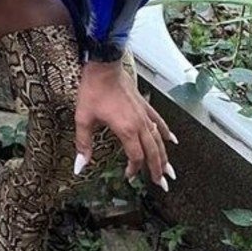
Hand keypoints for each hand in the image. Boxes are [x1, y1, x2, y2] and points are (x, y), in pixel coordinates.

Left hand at [74, 60, 177, 189]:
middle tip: (162, 184)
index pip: (136, 156)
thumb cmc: (93, 90)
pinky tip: (172, 139)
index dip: (134, 169)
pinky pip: (159, 121)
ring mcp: (144, 114)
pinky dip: (166, 132)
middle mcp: (139, 124)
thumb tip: (80, 166)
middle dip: (157, 169)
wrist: (103, 66)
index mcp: (126, 129)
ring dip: (165, 156)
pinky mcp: (144, 105)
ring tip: (170, 170)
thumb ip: (83, 144)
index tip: (129, 176)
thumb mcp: (83, 118)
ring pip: (159, 139)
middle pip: (153, 152)